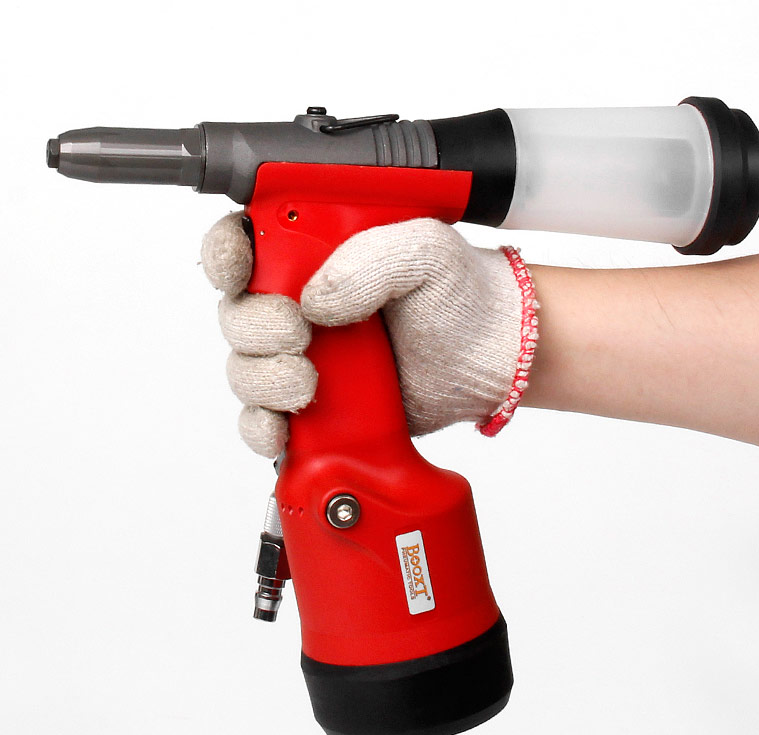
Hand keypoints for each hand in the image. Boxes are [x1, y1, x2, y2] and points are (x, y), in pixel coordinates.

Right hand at [201, 213, 532, 456]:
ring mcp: (306, 354)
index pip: (244, 241)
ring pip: (245, 368)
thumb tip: (314, 300)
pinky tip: (283, 428)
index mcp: (316, 250)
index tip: (240, 272)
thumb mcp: (424, 252)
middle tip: (300, 334)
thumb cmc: (460, 296)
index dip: (227, 255)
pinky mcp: (317, 402)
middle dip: (257, 328)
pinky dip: (263, 426)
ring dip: (264, 379)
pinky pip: (266, 418)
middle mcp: (300, 301)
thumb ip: (369, 261)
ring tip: (308, 383)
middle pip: (237, 313)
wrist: (489, 357)